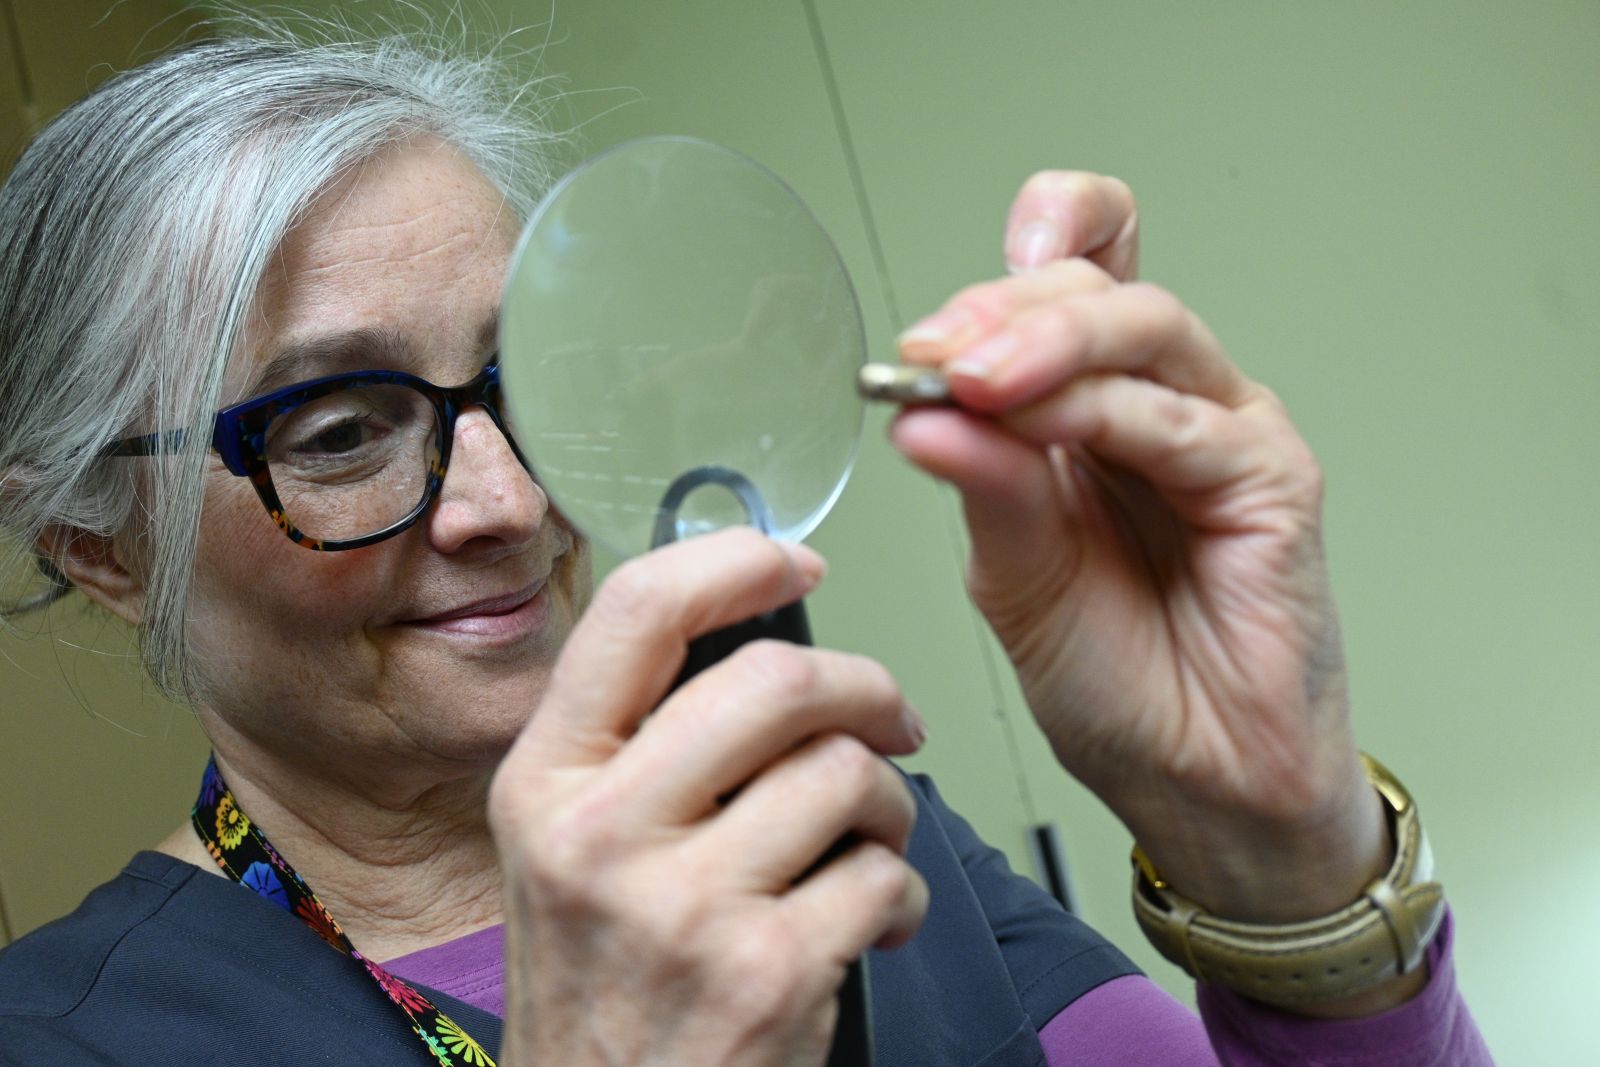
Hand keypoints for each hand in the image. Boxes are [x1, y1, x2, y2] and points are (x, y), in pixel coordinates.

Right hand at [489, 528, 927, 1065]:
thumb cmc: (602, 982)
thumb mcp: (565, 846)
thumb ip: (635, 744)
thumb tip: (759, 641)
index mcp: (546, 778)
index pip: (639, 611)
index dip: (737, 561)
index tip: (796, 563)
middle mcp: (599, 832)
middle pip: (775, 681)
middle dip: (865, 687)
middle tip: (892, 719)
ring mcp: (682, 906)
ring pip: (847, 772)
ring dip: (891, 804)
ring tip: (870, 841)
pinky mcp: (765, 973)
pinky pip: (884, 876)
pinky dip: (900, 894)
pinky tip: (866, 920)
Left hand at [890, 172, 1385, 927]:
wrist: (1196, 781)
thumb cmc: (1119, 679)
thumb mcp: (1014, 576)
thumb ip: (984, 485)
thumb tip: (918, 411)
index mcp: (1088, 409)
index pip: (1080, 270)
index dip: (1036, 239)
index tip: (948, 302)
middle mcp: (1155, 404)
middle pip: (1096, 289)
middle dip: (1005, 308)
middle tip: (935, 352)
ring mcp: (1218, 431)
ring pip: (1144, 331)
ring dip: (1048, 343)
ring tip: (974, 378)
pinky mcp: (1270, 478)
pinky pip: (1181, 421)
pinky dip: (1104, 411)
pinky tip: (1042, 424)